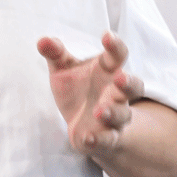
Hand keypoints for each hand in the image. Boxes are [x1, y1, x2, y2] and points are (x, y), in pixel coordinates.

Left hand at [39, 33, 136, 160]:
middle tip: (121, 78)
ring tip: (99, 111)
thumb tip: (42, 41)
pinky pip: (107, 140)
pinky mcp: (105, 138)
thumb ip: (56, 54)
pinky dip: (99, 140)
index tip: (106, 36)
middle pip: (134, 87)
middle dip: (129, 82)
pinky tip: (88, 138)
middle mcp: (116, 94)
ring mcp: (114, 117)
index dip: (115, 45)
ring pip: (123, 115)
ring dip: (114, 113)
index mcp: (109, 71)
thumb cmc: (77, 90)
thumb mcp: (64, 70)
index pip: (118, 55)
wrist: (82, 125)